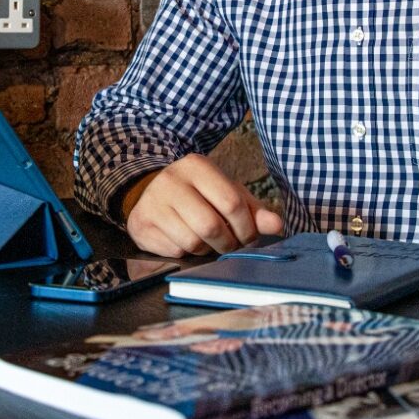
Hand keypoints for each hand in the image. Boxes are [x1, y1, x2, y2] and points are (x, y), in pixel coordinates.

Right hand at [120, 154, 283, 257]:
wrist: (153, 194)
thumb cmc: (199, 195)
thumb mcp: (227, 194)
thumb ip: (253, 210)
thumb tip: (277, 226)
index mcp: (197, 166)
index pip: (231, 202)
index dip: (246, 227)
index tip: (249, 236)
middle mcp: (172, 180)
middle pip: (211, 226)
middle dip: (227, 243)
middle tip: (231, 245)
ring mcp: (153, 202)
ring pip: (192, 242)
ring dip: (207, 250)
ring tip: (207, 241)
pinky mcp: (141, 224)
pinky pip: (175, 250)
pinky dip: (187, 253)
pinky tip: (186, 241)